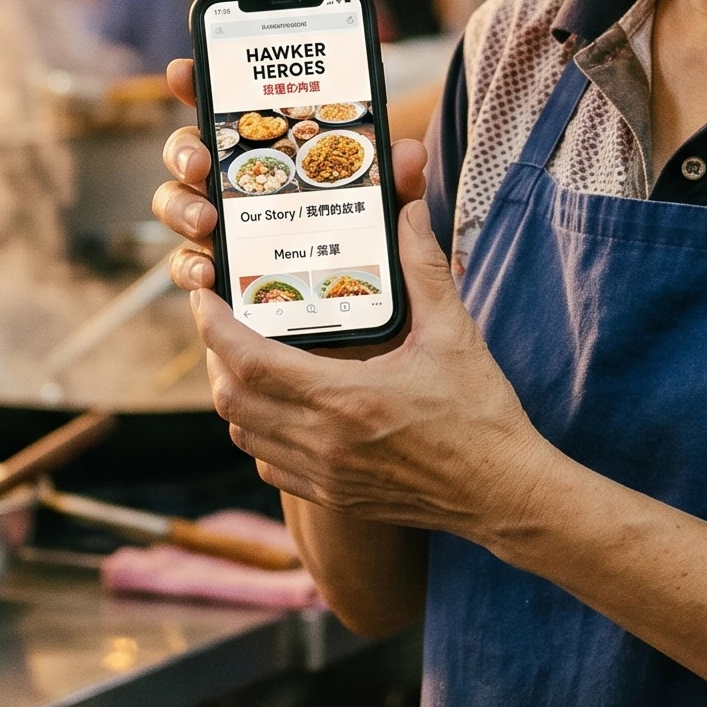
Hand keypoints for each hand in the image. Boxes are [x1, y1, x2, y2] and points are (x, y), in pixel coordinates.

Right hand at [153, 57, 427, 294]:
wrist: (374, 351)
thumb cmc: (378, 270)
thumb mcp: (394, 226)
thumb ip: (399, 189)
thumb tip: (408, 153)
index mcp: (277, 159)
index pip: (231, 113)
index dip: (201, 86)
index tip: (185, 71)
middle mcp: (240, 191)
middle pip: (192, 155)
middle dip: (185, 150)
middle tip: (203, 162)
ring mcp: (225, 236)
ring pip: (179, 208)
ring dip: (182, 208)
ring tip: (208, 221)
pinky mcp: (220, 286)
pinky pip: (189, 271)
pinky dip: (190, 270)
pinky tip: (208, 276)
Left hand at [197, 200, 547, 540]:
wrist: (503, 493)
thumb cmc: (482, 414)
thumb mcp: (455, 332)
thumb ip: (425, 267)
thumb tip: (410, 209)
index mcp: (346, 399)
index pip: (250, 360)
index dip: (214, 327)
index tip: (203, 296)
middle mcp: (324, 443)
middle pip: (233, 399)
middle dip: (215, 356)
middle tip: (224, 320)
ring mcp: (326, 476)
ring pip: (245, 434)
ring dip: (234, 395)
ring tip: (246, 358)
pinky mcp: (335, 496)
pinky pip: (270, 466)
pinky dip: (259, 433)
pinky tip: (279, 408)